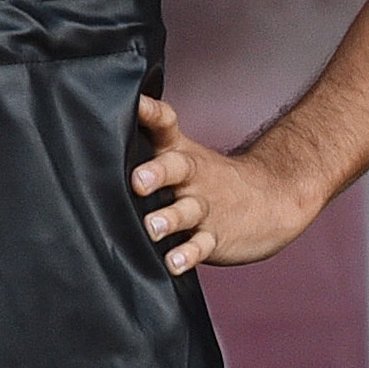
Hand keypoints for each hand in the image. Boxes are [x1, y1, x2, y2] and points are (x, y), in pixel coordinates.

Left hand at [132, 94, 317, 273]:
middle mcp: (192, 178)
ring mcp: (205, 207)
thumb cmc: (209, 178)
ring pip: (186, 211)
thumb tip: (94, 133)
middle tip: (139, 181)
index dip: (151, 112)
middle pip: (176, 168)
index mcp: (180, 154)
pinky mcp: (214, 236)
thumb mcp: (183, 154)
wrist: (274, 199)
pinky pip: (200, 246)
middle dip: (157, 173)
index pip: (165, 125)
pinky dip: (187, 255)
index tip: (136, 104)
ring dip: (169, 219)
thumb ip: (147, 144)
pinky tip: (174, 263)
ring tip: (153, 227)